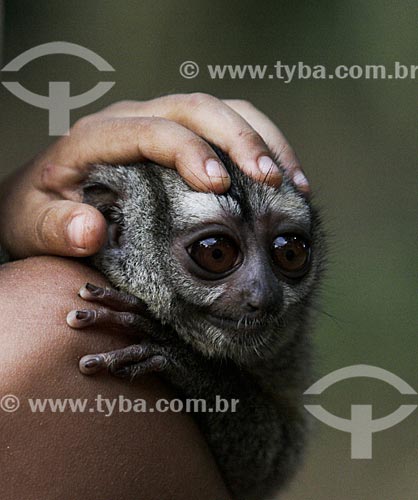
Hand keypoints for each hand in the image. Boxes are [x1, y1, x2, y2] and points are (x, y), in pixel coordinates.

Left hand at [0, 93, 308, 258]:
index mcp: (98, 137)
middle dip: (240, 140)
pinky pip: (227, 129)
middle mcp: (135, 119)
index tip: (219, 185)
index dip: (189, 151)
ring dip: (261, 140)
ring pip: (222, 110)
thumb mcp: (34, 225)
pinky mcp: (180, 137)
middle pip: (197, 109)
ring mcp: (161, 124)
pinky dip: (260, 148)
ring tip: (290, 182)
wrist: (43, 200)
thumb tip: (90, 230)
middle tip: (272, 179)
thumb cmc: (39, 212)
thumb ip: (56, 228)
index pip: (152, 130)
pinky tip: (282, 180)